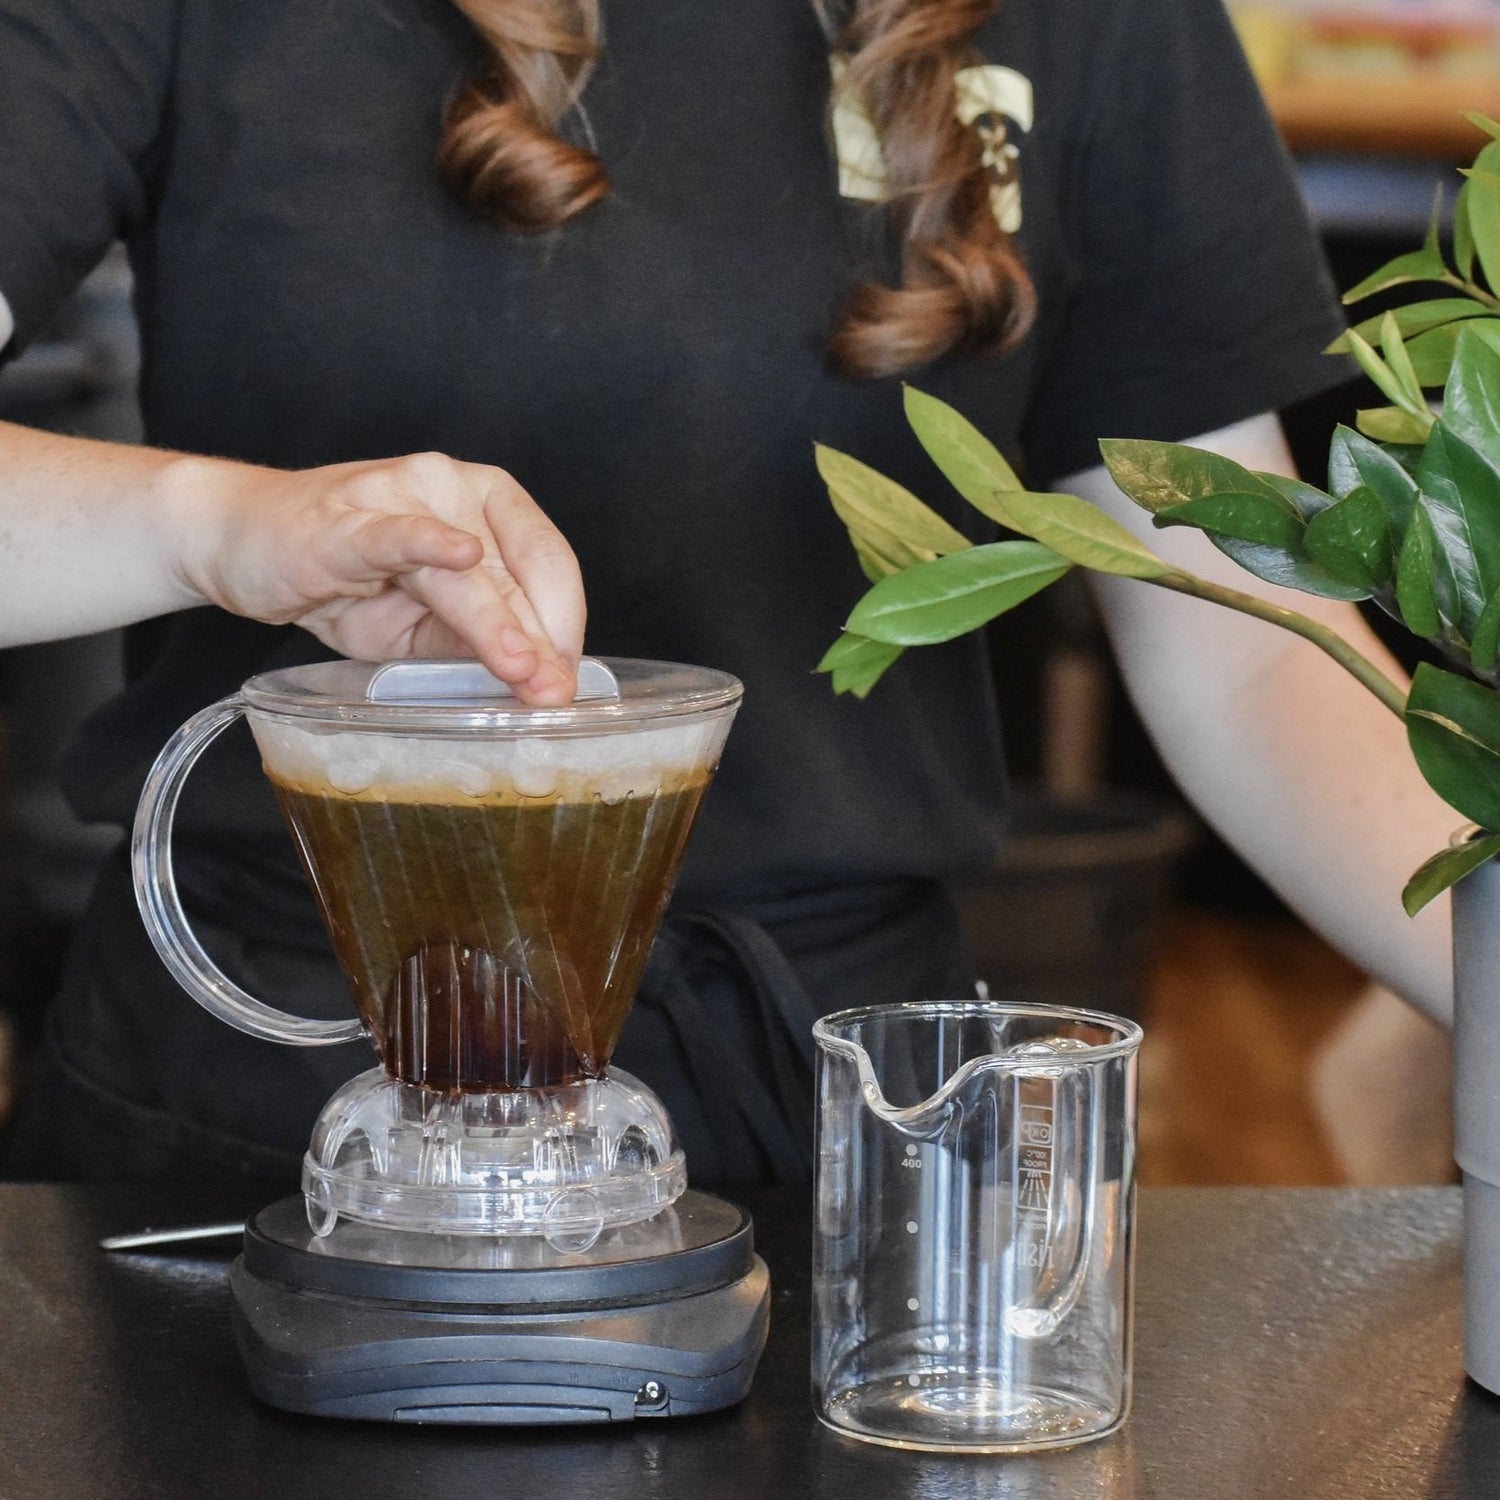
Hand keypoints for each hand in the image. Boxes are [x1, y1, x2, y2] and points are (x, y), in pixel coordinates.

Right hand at [176, 451, 585, 703]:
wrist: (241, 544)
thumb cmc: (342, 580)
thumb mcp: (422, 624)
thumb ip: (473, 642)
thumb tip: (534, 681)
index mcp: (489, 503)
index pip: (549, 564)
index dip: (565, 627)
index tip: (566, 680)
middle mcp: (454, 486)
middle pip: (515, 573)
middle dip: (539, 642)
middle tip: (553, 695)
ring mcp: (402, 493)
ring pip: (465, 572)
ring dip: (497, 624)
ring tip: (521, 670)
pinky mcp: (347, 520)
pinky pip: (397, 532)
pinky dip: (430, 543)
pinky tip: (460, 554)